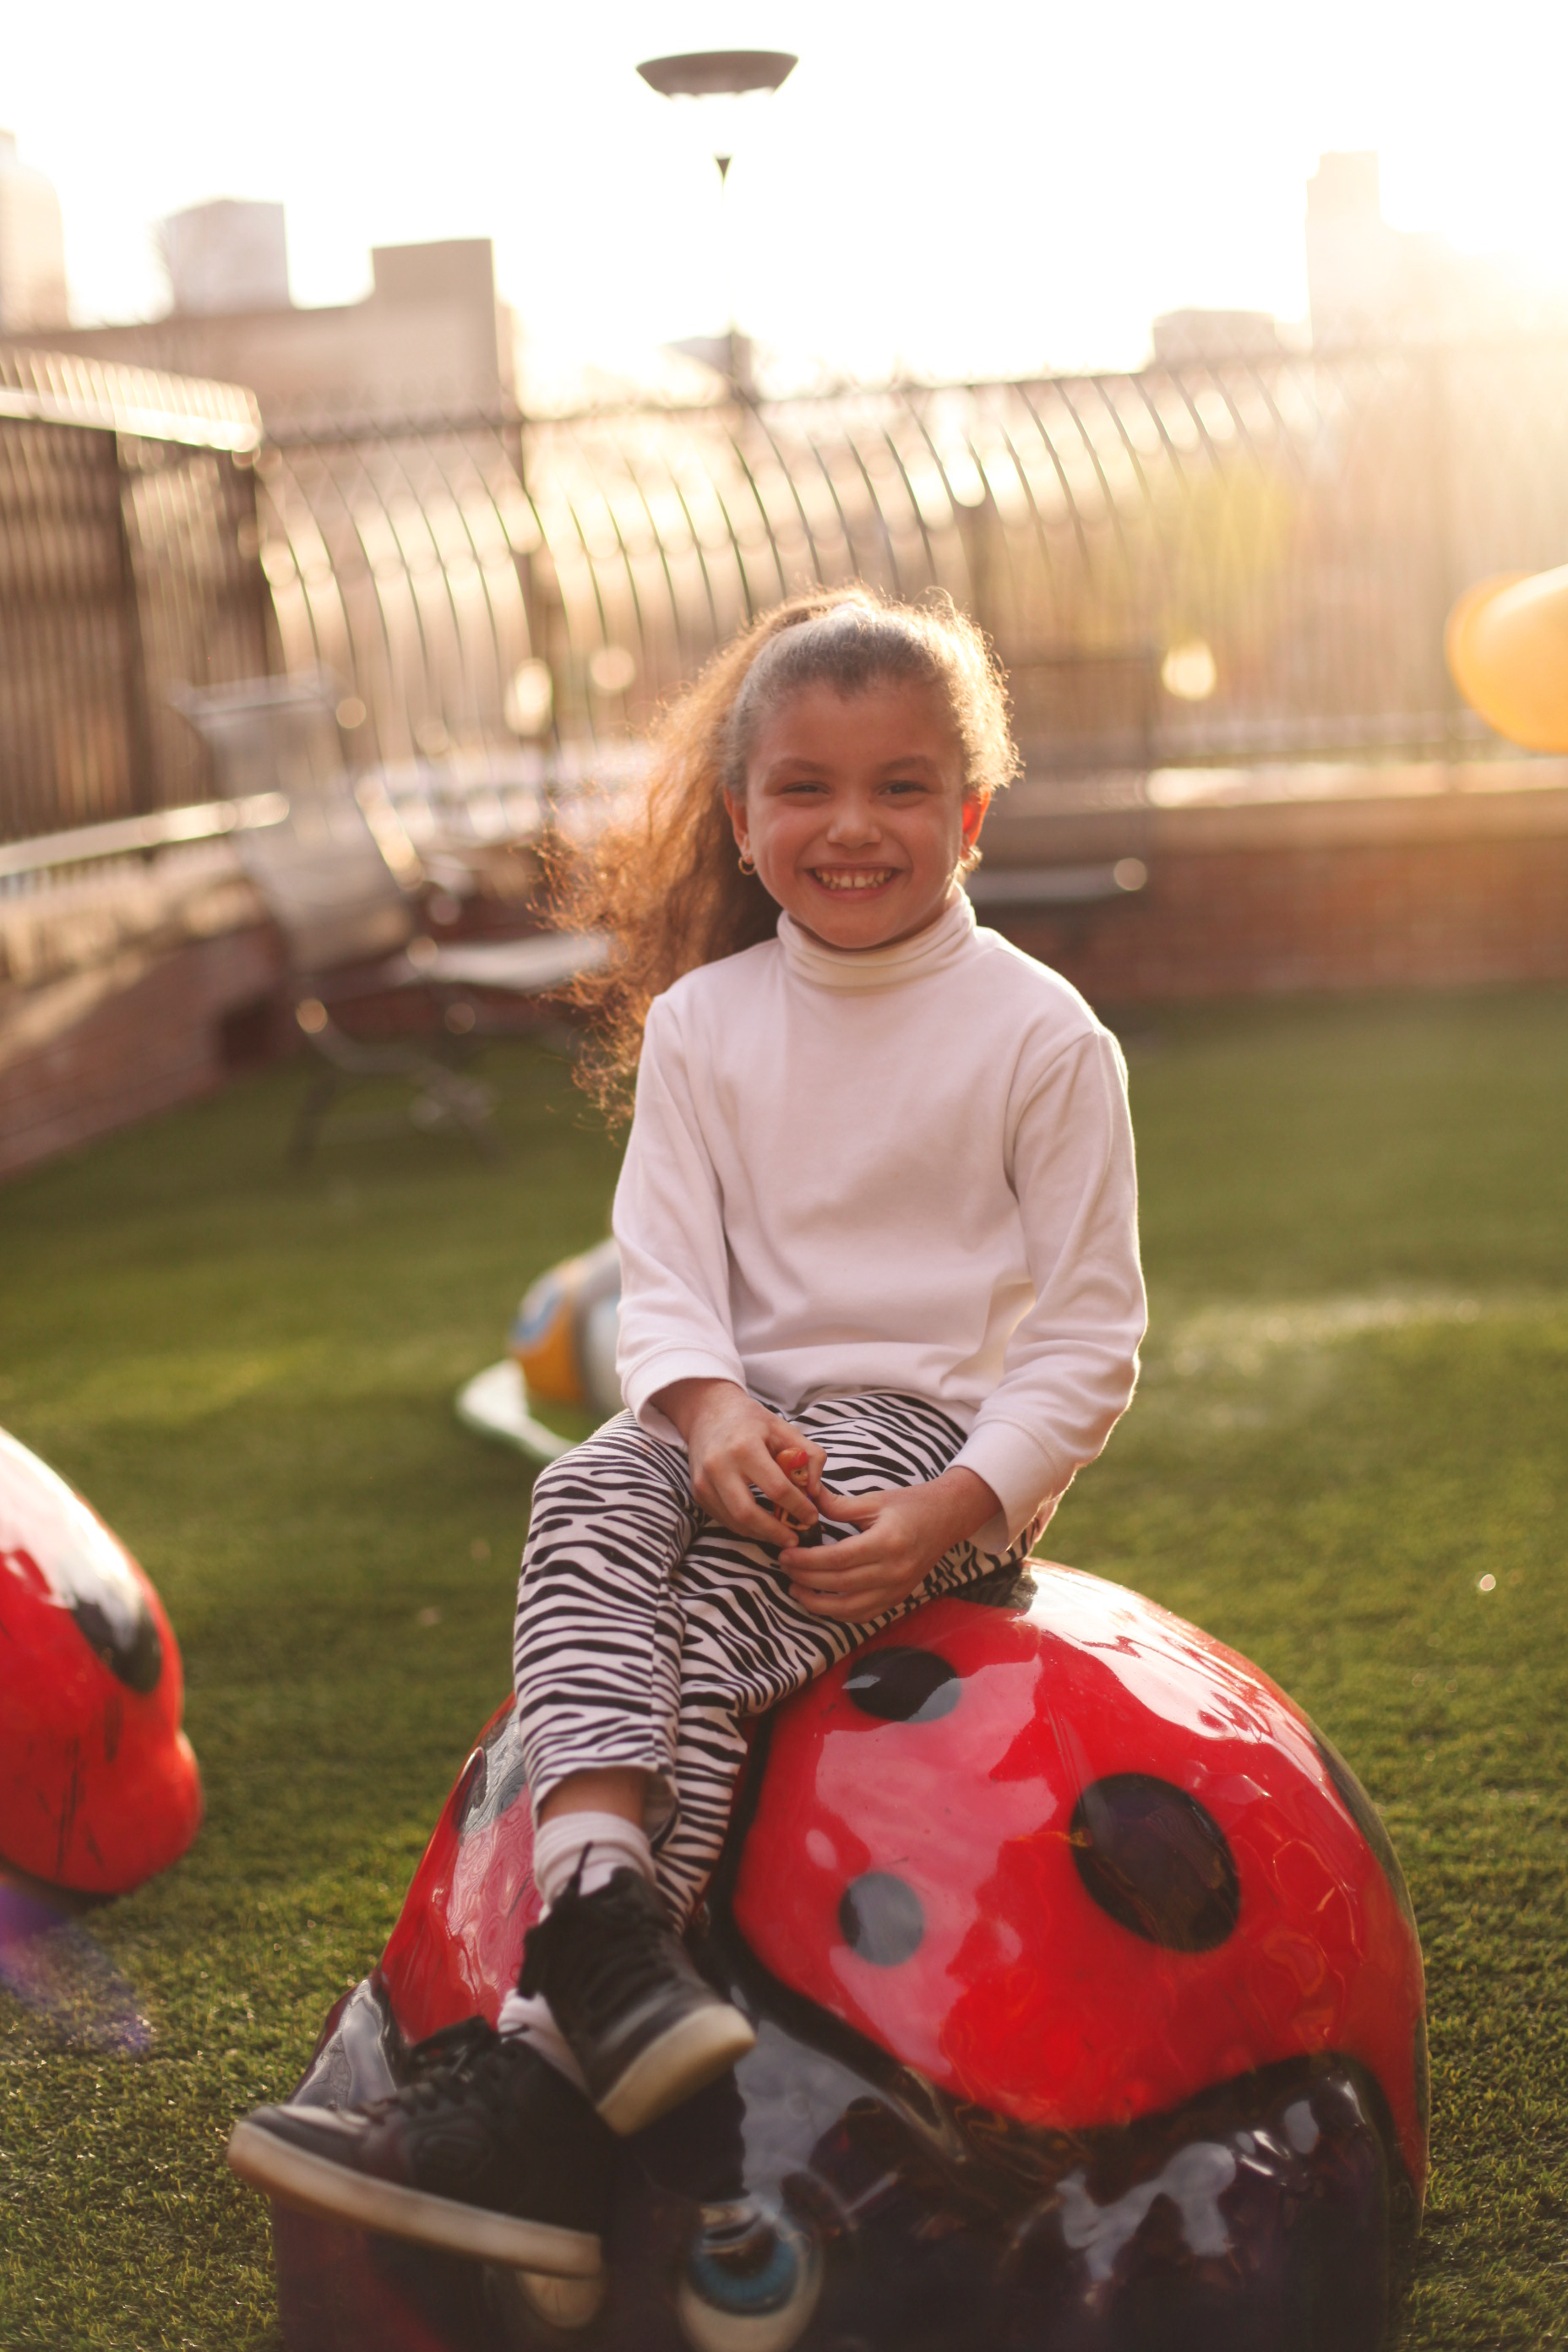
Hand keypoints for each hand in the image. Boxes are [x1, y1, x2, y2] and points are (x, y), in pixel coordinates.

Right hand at [652, 1378, 825, 1546]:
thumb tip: (815, 1493)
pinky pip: (724, 1519)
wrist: (708, 1413)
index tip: (812, 1517)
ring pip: (734, 1521)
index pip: (777, 1488)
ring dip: (760, 1534)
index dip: (798, 1507)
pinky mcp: (698, 1492)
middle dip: (775, 1532)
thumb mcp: (785, 1429)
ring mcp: (704, 1481)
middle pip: (748, 1513)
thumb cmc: (751, 1421)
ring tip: (781, 1535)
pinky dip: (745, 1527)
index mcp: (744, 1447)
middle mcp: (719, 1465)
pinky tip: (761, 1526)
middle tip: (795, 1538)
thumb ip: (810, 1456)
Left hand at [780, 1465, 1001, 1622]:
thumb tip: (804, 1500)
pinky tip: (821, 1601)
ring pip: (849, 1609)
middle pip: (840, 1584)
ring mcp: (898, 1589)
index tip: (786, 1554)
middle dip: (806, 1579)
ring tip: (796, 1589)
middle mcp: (894, 1570)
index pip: (838, 1559)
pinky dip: (839, 1613)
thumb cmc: (910, 1505)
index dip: (807, 1561)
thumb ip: (837, 1505)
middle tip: (785, 1568)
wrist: (947, 1518)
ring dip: (817, 1603)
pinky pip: (864, 1614)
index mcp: (887, 1542)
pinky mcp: (898, 1598)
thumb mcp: (874, 1499)